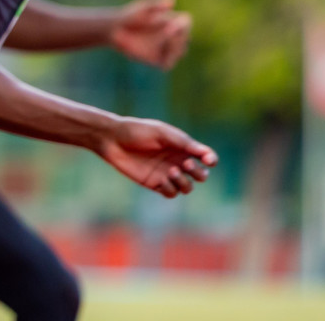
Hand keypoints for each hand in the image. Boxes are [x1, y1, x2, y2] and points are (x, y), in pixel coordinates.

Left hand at [94, 117, 217, 197]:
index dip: (211, 160)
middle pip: (200, 175)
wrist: (113, 140)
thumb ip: (185, 144)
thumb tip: (208, 154)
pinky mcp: (154, 183)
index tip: (208, 160)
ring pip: (187, 187)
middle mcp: (177, 161)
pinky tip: (161, 180)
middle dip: (198, 173)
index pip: (205, 157)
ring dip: (184, 182)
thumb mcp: (163, 134)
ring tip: (171, 171)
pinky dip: (170, 189)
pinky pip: (171, 193)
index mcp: (182, 147)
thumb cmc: (138, 132)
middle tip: (184, 164)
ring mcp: (166, 174)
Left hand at [109, 0, 192, 69]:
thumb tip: (172, 1)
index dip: (181, 25)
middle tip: (165, 34)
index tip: (171, 26)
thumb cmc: (130, 15)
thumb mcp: (142, 8)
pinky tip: (162, 62)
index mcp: (172, 20)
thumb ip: (156, 4)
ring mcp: (167, 47)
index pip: (186, 22)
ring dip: (174, 50)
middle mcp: (173, 34)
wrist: (115, 30)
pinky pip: (168, 62)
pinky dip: (167, 61)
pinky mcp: (159, 58)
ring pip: (179, 51)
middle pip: (185, 38)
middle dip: (178, 39)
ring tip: (163, 49)